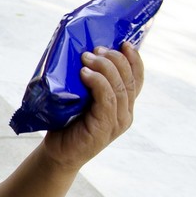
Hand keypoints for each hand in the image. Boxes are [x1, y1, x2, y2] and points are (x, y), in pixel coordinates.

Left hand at [42, 41, 143, 170]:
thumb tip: (85, 52)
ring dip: (104, 67)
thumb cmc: (67, 123)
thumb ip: (91, 83)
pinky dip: (98, 83)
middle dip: (114, 59)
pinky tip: (85, 74)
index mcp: (124, 105)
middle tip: (96, 49)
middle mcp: (126, 113)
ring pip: (119, 87)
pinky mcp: (105, 127)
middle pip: (129, 79)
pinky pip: (107, 99)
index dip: (134, 59)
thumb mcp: (82, 99)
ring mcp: (117, 122)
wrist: (58, 153)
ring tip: (87, 57)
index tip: (124, 42)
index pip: (137, 79)